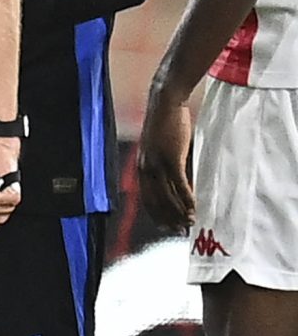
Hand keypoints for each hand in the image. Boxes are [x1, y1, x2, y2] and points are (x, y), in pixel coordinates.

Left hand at [135, 93, 195, 231]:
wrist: (164, 104)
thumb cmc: (165, 124)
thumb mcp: (160, 148)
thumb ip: (163, 164)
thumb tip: (173, 178)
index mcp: (141, 167)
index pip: (146, 198)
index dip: (156, 214)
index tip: (165, 226)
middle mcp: (145, 169)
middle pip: (156, 201)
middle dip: (168, 218)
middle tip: (179, 230)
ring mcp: (157, 164)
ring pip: (168, 195)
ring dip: (179, 211)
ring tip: (190, 222)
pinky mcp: (171, 158)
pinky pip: (179, 184)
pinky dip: (187, 198)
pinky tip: (194, 208)